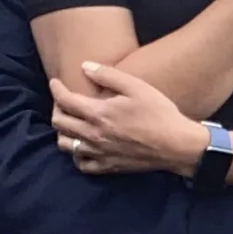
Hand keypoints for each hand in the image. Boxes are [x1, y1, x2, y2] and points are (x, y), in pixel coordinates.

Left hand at [50, 63, 205, 175]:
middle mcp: (93, 135)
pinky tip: (83, 146)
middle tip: (63, 101)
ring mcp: (99, 153)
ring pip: (65, 145)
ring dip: (63, 132)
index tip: (55, 83)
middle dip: (56, 108)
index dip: (56, 89)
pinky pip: (81, 164)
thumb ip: (108, 75)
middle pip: (59, 123)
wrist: (177, 145)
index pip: (65, 101)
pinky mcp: (108, 166)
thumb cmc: (160, 113)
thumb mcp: (137, 87)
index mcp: (99, 114)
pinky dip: (76, 154)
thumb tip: (84, 66)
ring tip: (71, 123)